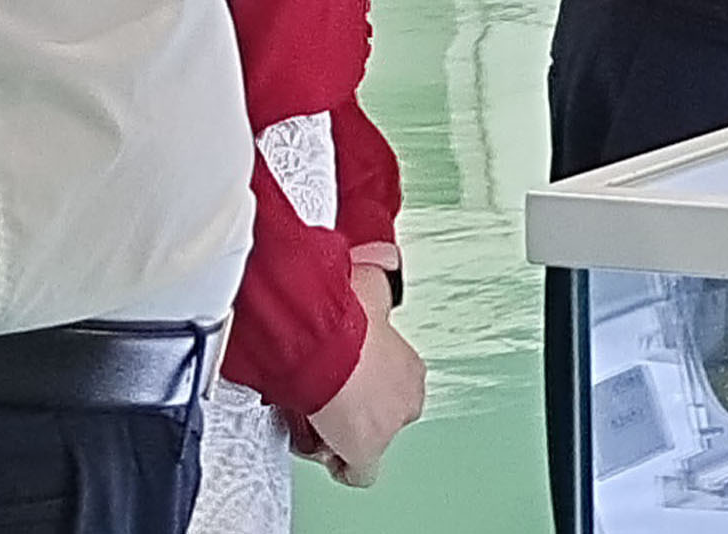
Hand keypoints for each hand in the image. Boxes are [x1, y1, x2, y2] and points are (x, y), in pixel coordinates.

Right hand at [306, 281, 426, 486]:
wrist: (328, 348)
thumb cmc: (343, 318)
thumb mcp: (367, 286)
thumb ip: (378, 271)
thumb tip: (383, 256)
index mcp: (408, 364)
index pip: (392, 383)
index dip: (364, 383)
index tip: (344, 378)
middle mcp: (406, 395)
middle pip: (384, 414)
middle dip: (357, 410)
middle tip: (329, 400)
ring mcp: (390, 426)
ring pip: (368, 440)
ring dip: (345, 432)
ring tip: (320, 418)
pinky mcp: (367, 451)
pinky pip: (359, 471)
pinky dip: (344, 465)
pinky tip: (328, 451)